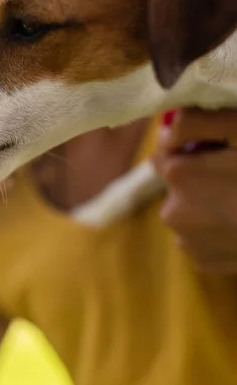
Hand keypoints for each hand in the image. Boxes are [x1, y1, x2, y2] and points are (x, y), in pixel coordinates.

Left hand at [154, 108, 236, 272]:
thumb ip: (195, 122)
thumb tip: (166, 132)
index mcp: (179, 175)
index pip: (164, 154)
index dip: (191, 149)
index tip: (219, 152)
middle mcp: (172, 211)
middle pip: (179, 184)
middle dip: (201, 178)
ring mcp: (187, 241)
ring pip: (190, 211)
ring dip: (209, 205)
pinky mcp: (202, 262)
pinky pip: (203, 237)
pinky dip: (219, 230)